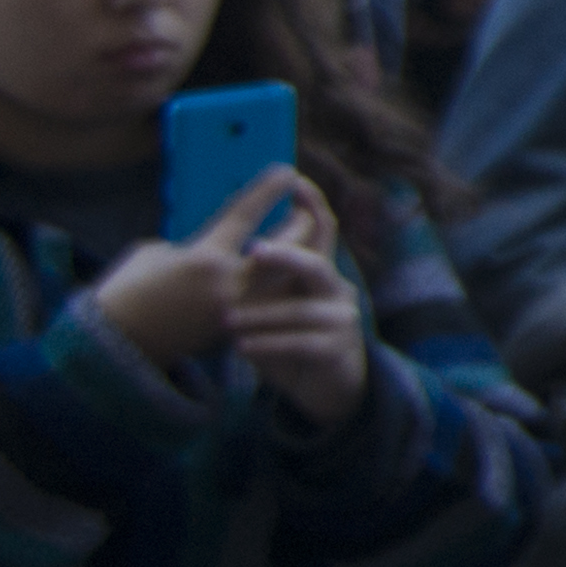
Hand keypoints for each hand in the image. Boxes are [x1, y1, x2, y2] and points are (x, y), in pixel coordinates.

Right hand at [86, 172, 303, 371]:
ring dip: (298, 258)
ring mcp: (238, 311)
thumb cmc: (127, 290)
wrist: (116, 344)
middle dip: (301, 223)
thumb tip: (220, 241)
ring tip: (301, 243)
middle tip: (303, 209)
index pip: (247, 214)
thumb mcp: (156, 253)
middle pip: (287, 248)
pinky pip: (271, 305)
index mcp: (206, 257)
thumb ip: (197, 244)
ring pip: (288, 279)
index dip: (269, 190)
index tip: (286, 172)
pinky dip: (279, 288)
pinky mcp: (237, 332)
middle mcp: (229, 284)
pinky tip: (281, 277)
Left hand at [221, 190, 368, 426]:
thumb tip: (224, 248)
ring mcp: (340, 319)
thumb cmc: (290, 341)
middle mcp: (335, 289)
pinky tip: (242, 347)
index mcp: (319, 273)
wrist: (327, 387)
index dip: (312, 204)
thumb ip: (260, 281)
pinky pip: (299, 343)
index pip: (322, 230)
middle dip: (285, 255)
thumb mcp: (275, 306)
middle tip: (254, 250)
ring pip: (299, 310)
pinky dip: (267, 344)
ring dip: (260, 315)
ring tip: (229, 321)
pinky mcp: (336, 348)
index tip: (294, 179)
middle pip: (315, 264)